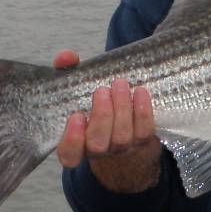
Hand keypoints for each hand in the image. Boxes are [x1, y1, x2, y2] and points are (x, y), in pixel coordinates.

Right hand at [54, 51, 163, 193]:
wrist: (125, 120)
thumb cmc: (93, 102)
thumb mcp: (77, 86)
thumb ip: (67, 70)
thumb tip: (66, 56)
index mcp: (76, 142)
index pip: (69, 154)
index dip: (72, 141)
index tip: (76, 116)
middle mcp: (97, 150)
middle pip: (98, 144)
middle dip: (101, 117)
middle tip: (102, 90)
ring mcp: (121, 148)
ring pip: (122, 137)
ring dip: (122, 109)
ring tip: (119, 84)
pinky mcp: (142, 141)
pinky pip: (144, 131)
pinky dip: (143, 111)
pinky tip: (140, 92)